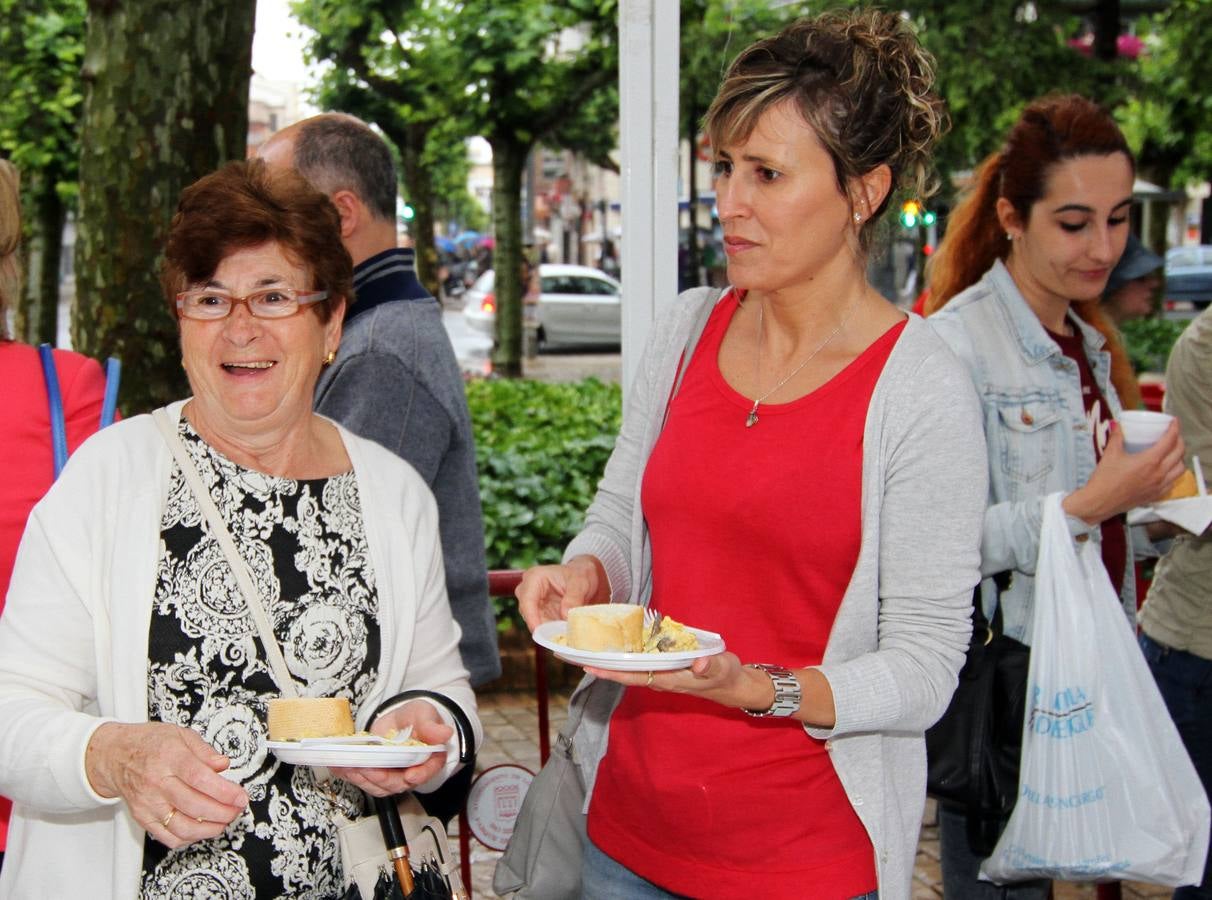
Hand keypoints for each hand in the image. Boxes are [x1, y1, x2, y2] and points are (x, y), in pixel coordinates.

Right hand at [85, 722, 248, 849]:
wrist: (115, 756)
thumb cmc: (149, 743)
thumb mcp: (180, 734)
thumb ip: (204, 750)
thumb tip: (223, 764)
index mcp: (169, 757)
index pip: (200, 779)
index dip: (224, 791)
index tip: (240, 796)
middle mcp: (157, 782)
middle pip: (194, 805)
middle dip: (223, 811)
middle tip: (237, 808)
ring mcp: (148, 803)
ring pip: (182, 826)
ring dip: (209, 829)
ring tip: (224, 820)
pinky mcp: (143, 818)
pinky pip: (168, 837)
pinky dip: (190, 838)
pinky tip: (202, 828)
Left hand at [330, 700, 452, 797]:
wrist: (403, 720)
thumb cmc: (417, 717)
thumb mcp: (424, 714)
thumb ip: (431, 725)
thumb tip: (445, 733)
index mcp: (430, 758)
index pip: (428, 770)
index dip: (419, 775)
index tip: (410, 775)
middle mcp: (412, 772)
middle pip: (398, 783)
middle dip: (381, 777)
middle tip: (366, 767)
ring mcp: (393, 776)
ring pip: (379, 786)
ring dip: (362, 778)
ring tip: (347, 765)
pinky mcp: (377, 775)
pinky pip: (364, 781)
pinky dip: (351, 775)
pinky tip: (339, 766)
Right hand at [515, 555, 607, 630]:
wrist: (583, 576)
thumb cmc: (579, 574)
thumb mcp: (580, 583)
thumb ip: (573, 598)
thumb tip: (565, 615)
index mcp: (534, 577)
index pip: (527, 600)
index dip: (531, 617)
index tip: (539, 631)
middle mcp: (528, 590)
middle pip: (528, 613)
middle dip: (542, 626)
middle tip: (559, 636)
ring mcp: (533, 603)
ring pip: (534, 622)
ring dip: (548, 630)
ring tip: (564, 635)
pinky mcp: (539, 613)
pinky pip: (542, 626)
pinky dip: (552, 631)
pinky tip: (564, 634)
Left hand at [584, 653, 836, 726]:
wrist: (735, 685)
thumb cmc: (727, 676)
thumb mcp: (722, 668)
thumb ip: (711, 665)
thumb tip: (698, 663)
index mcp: (668, 679)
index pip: (633, 676)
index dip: (611, 671)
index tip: (589, 665)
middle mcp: (660, 678)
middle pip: (624, 672)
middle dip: (600, 665)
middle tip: (572, 655)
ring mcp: (661, 674)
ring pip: (629, 667)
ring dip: (608, 660)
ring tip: (585, 648)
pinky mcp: (666, 667)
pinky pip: (639, 661)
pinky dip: (624, 655)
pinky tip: (612, 645)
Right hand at [1064, 420, 1185, 523]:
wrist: (1100, 501)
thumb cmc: (1105, 479)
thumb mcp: (1110, 454)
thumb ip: (1117, 437)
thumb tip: (1118, 425)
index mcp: (1150, 461)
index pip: (1170, 441)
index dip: (1174, 429)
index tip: (1173, 422)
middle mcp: (1159, 473)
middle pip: (1179, 453)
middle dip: (1179, 441)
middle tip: (1173, 435)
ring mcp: (1159, 485)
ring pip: (1180, 469)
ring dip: (1179, 458)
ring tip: (1172, 453)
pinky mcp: (1156, 495)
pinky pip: (1173, 482)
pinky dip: (1173, 474)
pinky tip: (1166, 471)